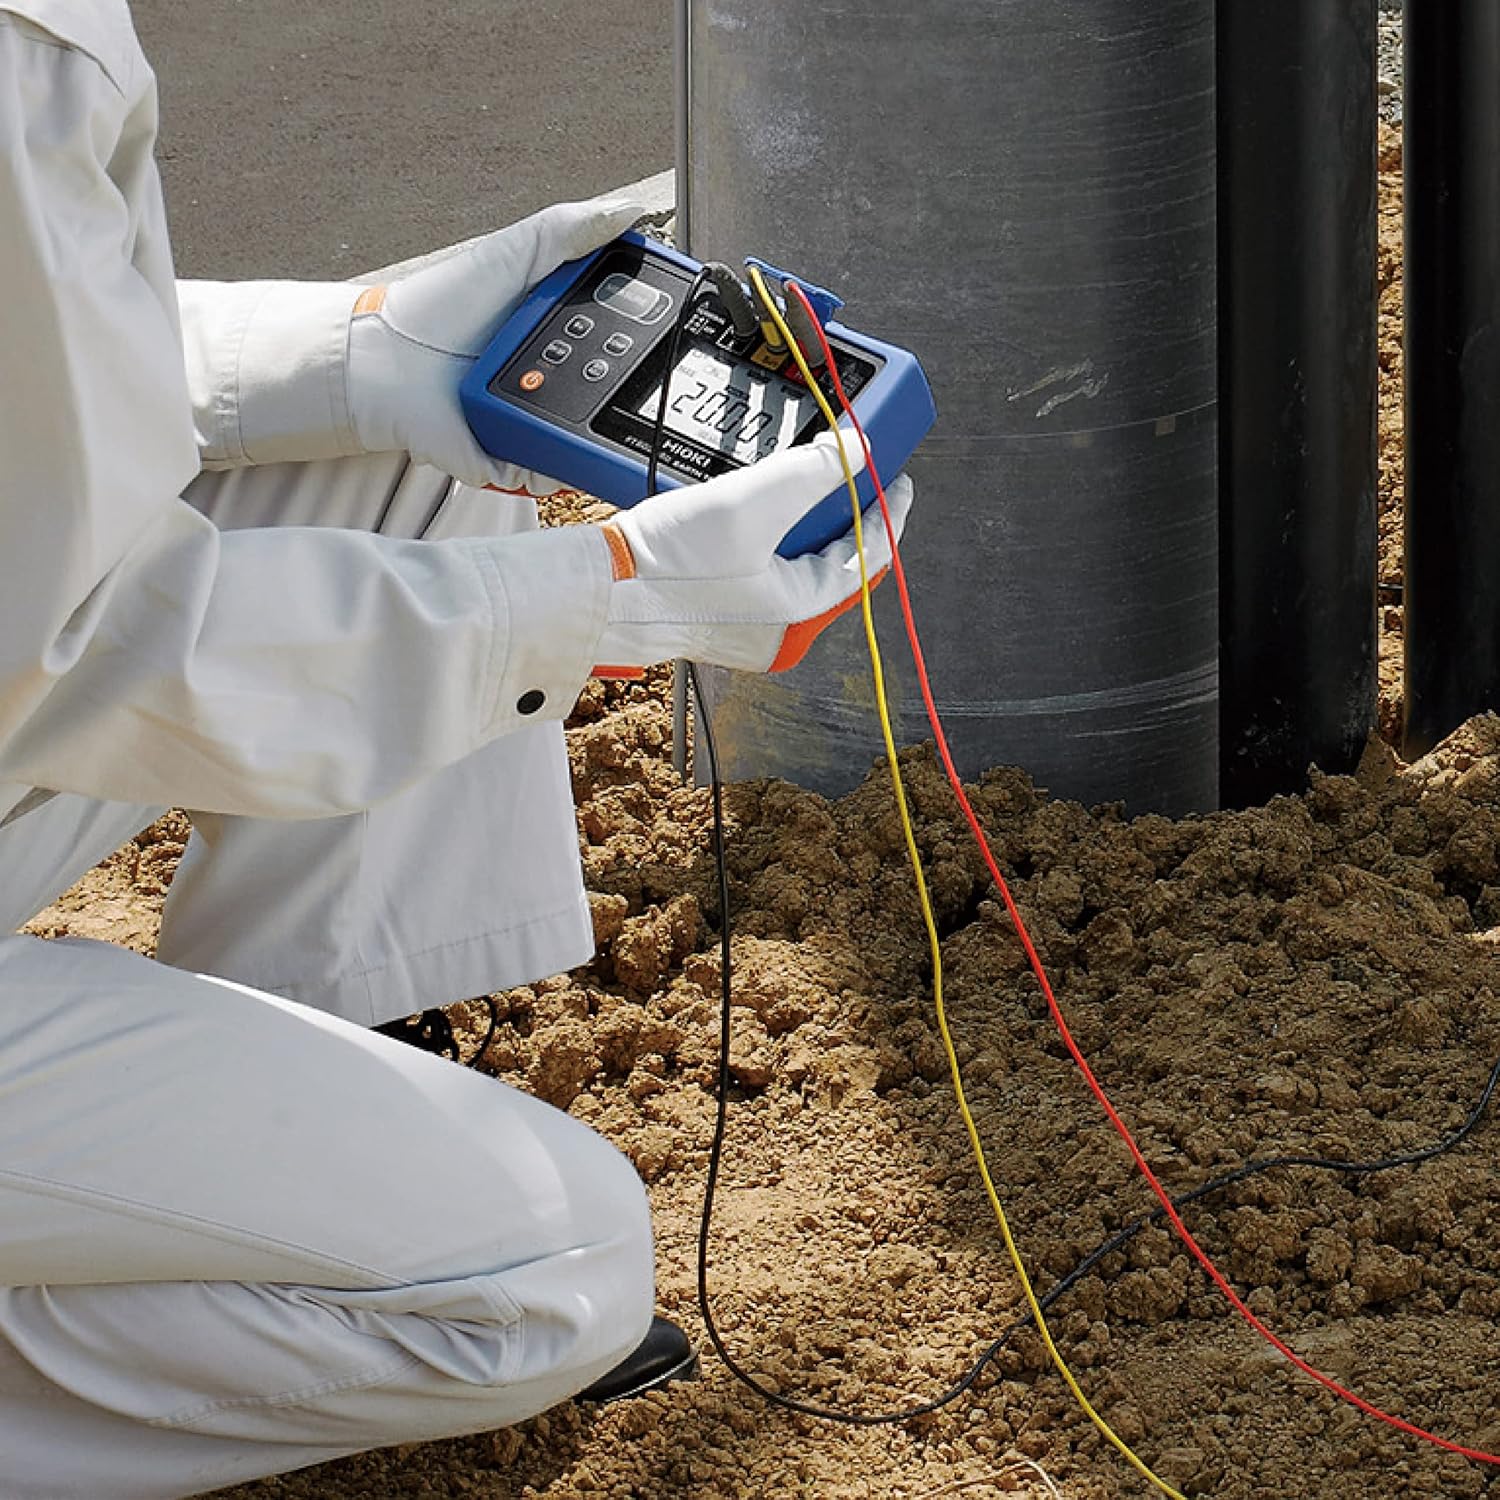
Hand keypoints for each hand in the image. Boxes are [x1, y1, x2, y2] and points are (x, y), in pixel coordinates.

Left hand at [346, 197, 639, 488]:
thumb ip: (571, 231)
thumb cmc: (439, 306)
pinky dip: (557, 468)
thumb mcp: (514, 254)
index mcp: (555, 333)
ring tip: (601, 414)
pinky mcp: (510, 458)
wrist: (385, 362)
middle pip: (610, 393)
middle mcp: (548, 380)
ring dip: (596, 430)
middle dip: (631, 390)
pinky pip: (547, 473)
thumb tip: (632, 213)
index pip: (617, 339)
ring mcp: (530, 422)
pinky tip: (563, 455)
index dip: (649, 338)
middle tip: (651, 378)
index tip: (677, 329)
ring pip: (583, 437)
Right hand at [594, 432, 913, 673]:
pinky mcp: (724, 616)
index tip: (895, 477)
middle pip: (834, 559)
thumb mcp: (750, 502)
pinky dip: (769, 536)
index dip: (886, 510)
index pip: (868, 557)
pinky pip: (766, 570)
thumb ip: (811, 471)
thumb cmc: (667, 563)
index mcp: (799, 616)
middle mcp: (781, 632)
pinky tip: (753, 509)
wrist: (600, 589)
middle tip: (842, 468)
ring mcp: (752, 628)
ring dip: (801, 519)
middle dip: (839, 510)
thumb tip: (856, 449)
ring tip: (791, 482)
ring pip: (798, 562)